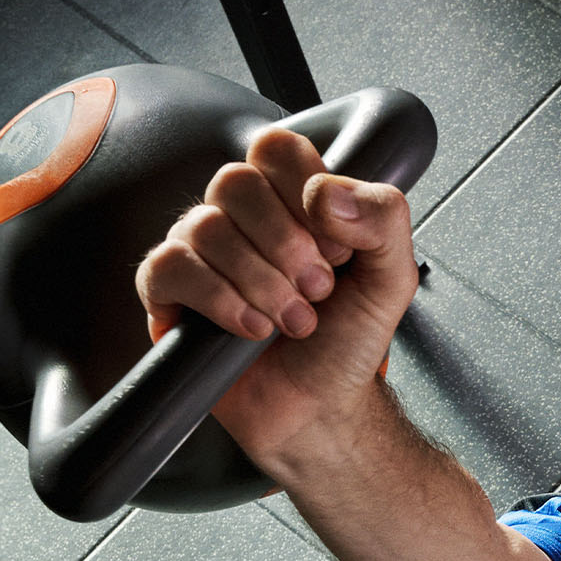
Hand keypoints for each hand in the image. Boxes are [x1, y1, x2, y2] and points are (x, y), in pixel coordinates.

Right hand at [132, 127, 416, 461]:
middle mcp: (240, 219)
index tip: (336, 246)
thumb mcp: (391, 277)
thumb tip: (326, 193)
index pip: (276, 150)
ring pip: (204, 226)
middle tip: (317, 290)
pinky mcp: (169, 294)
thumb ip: (383, 218)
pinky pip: (169, 268)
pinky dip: (218, 299)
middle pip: (236, 182)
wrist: (319, 410)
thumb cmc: (346, 344)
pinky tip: (251, 327)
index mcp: (289, 201)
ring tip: (293, 321)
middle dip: (286, 245)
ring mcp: (200, 253)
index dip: (304, 192)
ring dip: (260, 281)